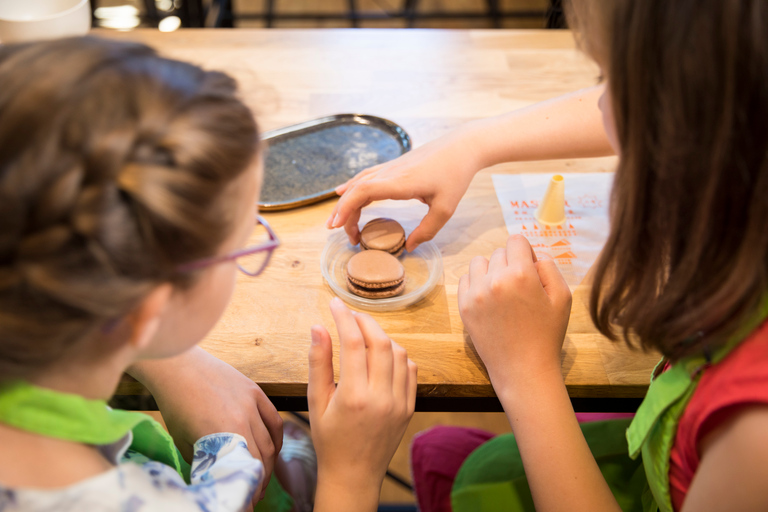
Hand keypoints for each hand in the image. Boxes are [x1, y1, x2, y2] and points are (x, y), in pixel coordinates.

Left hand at [127, 347, 281, 501]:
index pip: (246, 472)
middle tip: (253, 496)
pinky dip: (277, 439)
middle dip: (259, 482)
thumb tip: (216, 479)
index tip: (246, 504)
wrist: (177, 366)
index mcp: (225, 435)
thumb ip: (206, 461)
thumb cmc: (176, 405)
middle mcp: (244, 419)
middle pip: (262, 459)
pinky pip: (274, 420)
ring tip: (261, 477)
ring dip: (269, 464)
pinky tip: (273, 451)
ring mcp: (252, 403)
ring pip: (270, 442)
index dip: (249, 492)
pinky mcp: (255, 391)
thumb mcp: (186, 441)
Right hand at [308, 298, 416, 510]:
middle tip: (350, 314)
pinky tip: (382, 354)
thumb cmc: (329, 440)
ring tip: (364, 333)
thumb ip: (318, 362)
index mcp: (353, 397)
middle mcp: (381, 398)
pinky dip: (398, 354)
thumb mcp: (315, 402)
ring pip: (399, 353)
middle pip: (380, 342)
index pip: (353, 343)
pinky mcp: (409, 407)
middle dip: (364, 321)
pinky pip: (411, 369)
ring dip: (382, 336)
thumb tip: (318, 327)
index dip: (344, 318)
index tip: (335, 303)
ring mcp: (399, 403)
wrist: (354, 474)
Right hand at [327, 125, 484, 251]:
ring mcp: (391, 167)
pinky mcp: (395, 165)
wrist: (463, 146)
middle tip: (341, 234)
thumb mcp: (445, 208)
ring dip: (346, 201)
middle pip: (356, 190)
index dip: (346, 208)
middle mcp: (390, 172)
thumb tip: (409, 247)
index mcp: (400, 182)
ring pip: (359, 182)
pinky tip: (344, 192)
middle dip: (343, 211)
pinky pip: (367, 177)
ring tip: (338, 220)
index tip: (339, 226)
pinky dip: (353, 187)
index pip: (363, 192)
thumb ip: (427, 230)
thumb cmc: (456, 175)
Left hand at [457, 235, 571, 392]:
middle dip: (510, 264)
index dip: (526, 253)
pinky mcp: (464, 307)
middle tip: (520, 288)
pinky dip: (476, 284)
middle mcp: (495, 280)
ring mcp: (476, 294)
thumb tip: (531, 256)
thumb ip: (548, 267)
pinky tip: (489, 299)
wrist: (524, 370)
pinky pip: (465, 279)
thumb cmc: (547, 334)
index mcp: (521, 274)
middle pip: (499, 253)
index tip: (530, 270)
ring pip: (479, 263)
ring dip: (491, 271)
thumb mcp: (562, 297)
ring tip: (502, 291)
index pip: (516, 241)